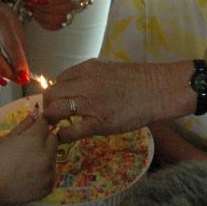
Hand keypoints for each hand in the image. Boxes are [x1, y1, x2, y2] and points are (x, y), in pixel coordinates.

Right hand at [0, 104, 57, 205]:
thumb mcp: (8, 138)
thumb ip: (25, 124)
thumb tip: (37, 110)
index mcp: (35, 139)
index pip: (46, 124)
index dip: (39, 126)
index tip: (33, 131)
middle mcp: (46, 154)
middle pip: (54, 140)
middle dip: (44, 141)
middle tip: (27, 150)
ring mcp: (49, 172)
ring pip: (53, 158)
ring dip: (44, 158)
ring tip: (25, 165)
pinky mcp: (49, 186)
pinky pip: (51, 174)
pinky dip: (43, 174)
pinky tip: (28, 177)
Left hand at [25, 0, 87, 30]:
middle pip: (66, 8)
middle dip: (45, 7)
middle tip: (30, 2)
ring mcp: (73, 9)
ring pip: (62, 19)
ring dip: (44, 16)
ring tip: (31, 8)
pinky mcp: (66, 17)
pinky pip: (58, 26)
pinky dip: (45, 23)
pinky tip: (36, 14)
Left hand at [44, 59, 174, 140]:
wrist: (158, 90)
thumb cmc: (138, 81)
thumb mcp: (108, 70)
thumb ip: (90, 77)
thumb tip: (75, 87)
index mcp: (87, 69)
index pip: (58, 80)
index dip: (56, 92)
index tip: (59, 101)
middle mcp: (84, 83)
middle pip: (51, 94)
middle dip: (48, 105)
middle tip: (54, 115)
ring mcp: (90, 103)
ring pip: (54, 110)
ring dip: (52, 119)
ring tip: (57, 125)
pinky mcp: (98, 122)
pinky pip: (70, 130)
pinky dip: (62, 135)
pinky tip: (65, 136)